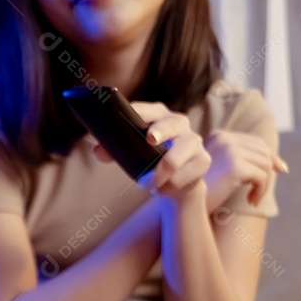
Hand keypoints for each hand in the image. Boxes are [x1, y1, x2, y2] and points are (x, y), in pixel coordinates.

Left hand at [91, 101, 210, 201]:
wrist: (176, 183)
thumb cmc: (150, 162)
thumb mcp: (131, 155)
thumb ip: (113, 151)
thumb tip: (97, 151)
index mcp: (159, 116)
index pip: (148, 110)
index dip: (140, 112)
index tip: (131, 116)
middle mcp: (179, 123)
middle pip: (172, 123)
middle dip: (161, 130)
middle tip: (150, 140)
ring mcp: (194, 141)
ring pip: (180, 154)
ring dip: (161, 172)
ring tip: (147, 184)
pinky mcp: (202, 160)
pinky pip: (185, 175)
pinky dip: (170, 186)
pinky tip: (163, 190)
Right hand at [202, 130, 288, 211]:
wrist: (181, 203)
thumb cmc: (199, 191)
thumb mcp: (219, 169)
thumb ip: (239, 160)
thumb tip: (277, 164)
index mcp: (220, 136)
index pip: (255, 142)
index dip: (270, 156)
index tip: (280, 170)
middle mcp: (225, 139)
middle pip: (263, 151)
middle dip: (269, 172)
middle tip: (261, 192)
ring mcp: (230, 150)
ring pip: (265, 164)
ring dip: (264, 184)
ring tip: (253, 199)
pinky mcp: (235, 166)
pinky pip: (261, 177)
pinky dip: (260, 191)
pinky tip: (251, 201)